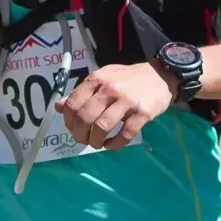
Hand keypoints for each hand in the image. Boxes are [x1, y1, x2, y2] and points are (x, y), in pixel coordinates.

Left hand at [55, 63, 174, 150]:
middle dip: (80, 134)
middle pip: (85, 117)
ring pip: (102, 127)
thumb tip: (59, 107)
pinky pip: (125, 134)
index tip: (73, 128)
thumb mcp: (104, 78)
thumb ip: (82, 92)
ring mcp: (126, 101)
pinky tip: (112, 145)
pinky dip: (115, 144)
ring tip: (97, 144)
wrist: (161, 75)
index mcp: (97, 79)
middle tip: (84, 140)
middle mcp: (109, 88)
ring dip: (95, 141)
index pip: (73, 103)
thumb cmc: (129, 78)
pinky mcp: (142, 113)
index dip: (69, 121)